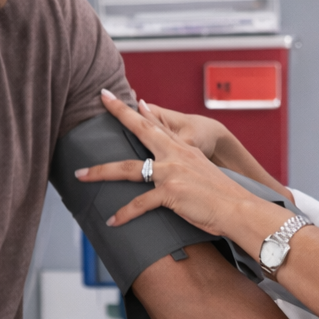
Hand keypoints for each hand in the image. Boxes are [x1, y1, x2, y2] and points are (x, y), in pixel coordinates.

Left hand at [75, 90, 277, 238]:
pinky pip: (139, 204)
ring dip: (100, 172)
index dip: (137, 109)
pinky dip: (124, 214)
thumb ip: (185, 159)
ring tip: (80, 175)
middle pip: (140, 129)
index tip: (120, 98)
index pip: (156, 123)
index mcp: (183, 148)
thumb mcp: (203, 169)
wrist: (238, 209)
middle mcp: (175, 155)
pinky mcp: (171, 193)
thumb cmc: (222, 195)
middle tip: (100, 99)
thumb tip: (174, 154)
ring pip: (127, 169)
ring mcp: (171, 173)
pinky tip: (111, 221)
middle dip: (118, 113)